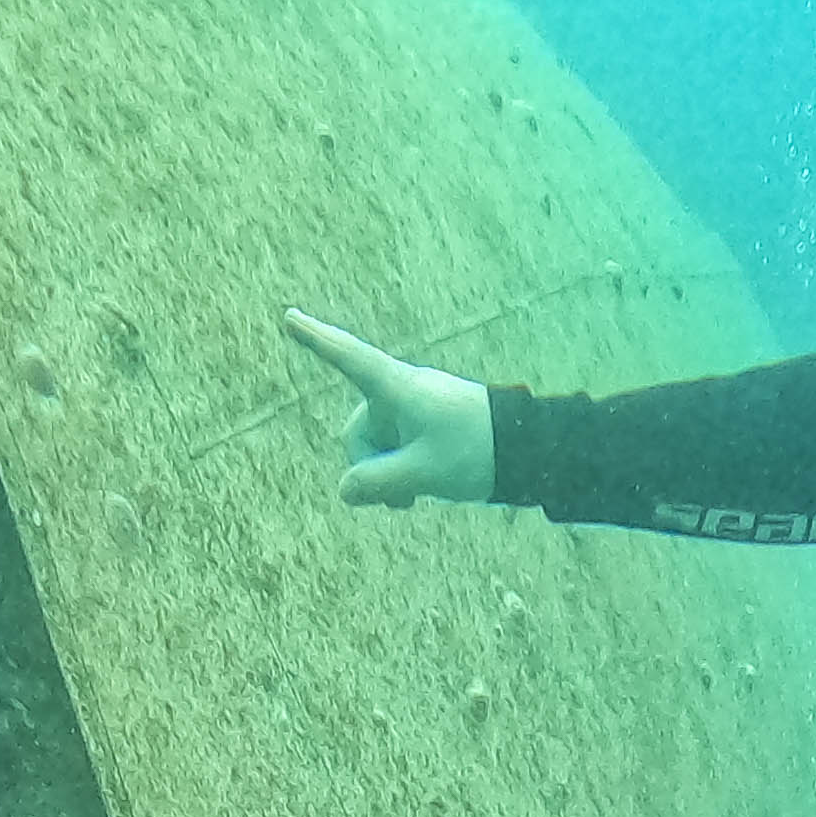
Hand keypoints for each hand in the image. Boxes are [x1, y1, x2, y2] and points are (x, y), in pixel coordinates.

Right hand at [280, 307, 496, 507]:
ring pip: (376, 444)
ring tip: (415, 498)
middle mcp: (401, 393)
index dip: (317, 340)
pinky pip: (395, 446)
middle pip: (359, 431)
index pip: (350, 360)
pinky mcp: (424, 424)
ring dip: (386, 474)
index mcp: (399, 390)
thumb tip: (346, 490)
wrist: (526, 450)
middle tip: (401, 499)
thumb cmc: (475, 451)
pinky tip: (417, 492)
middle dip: (368, 466)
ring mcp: (412, 408)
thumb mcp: (422, 473)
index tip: (289, 316)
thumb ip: (376, 483)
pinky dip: (399, 469)